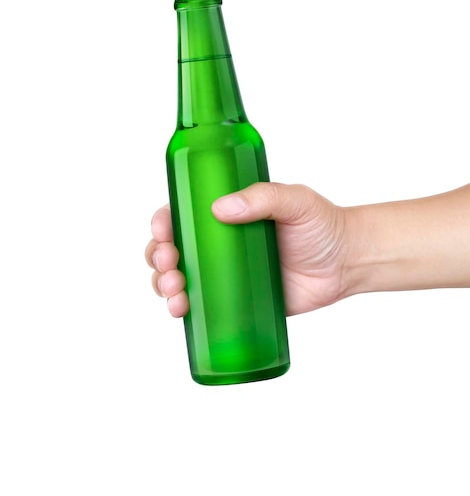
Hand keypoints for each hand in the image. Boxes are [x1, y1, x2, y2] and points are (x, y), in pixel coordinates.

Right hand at [145, 183, 348, 317]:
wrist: (346, 264)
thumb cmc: (322, 226)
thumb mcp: (295, 201)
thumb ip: (263, 197)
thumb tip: (220, 208)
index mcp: (227, 212)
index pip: (182, 213)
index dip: (162, 222)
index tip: (162, 230)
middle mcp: (218, 241)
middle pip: (171, 247)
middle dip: (158, 257)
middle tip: (170, 265)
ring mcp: (224, 272)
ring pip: (178, 276)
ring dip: (163, 284)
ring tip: (175, 292)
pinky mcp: (235, 300)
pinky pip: (200, 305)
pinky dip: (182, 308)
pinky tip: (181, 311)